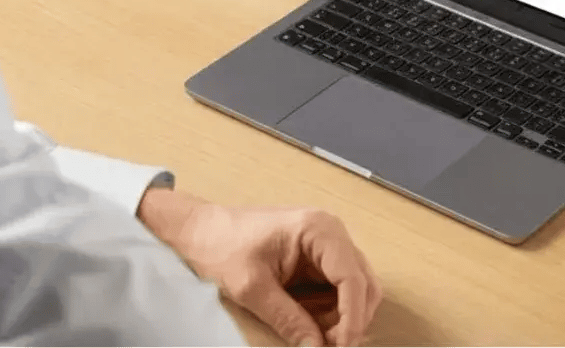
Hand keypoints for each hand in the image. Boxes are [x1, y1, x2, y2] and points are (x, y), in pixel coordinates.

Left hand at [140, 189, 381, 346]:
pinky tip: (309, 323)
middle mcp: (330, 232)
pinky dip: (331, 312)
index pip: (352, 277)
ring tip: (314, 336)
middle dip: (350, 319)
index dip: (353, 318)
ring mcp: (325, 244)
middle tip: (328, 347)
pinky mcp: (317, 257)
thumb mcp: (253, 289)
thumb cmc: (222, 246)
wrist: (201, 231)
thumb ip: (289, 321)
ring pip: (355, 288)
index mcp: (318, 229)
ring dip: (342, 317)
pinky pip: (338, 289)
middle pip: (363, 283)